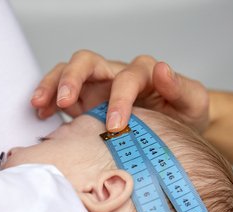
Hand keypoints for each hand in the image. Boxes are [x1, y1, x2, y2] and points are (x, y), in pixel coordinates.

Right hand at [31, 49, 209, 131]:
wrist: (177, 128)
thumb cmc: (184, 115)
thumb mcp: (193, 103)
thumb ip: (180, 87)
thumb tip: (162, 69)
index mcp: (143, 74)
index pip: (126, 77)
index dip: (119, 98)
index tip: (114, 124)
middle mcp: (116, 75)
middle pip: (88, 62)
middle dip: (73, 78)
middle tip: (65, 101)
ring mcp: (98, 87)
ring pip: (69, 72)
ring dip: (52, 85)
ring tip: (39, 104)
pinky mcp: (85, 101)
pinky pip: (61, 93)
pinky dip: (49, 100)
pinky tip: (42, 113)